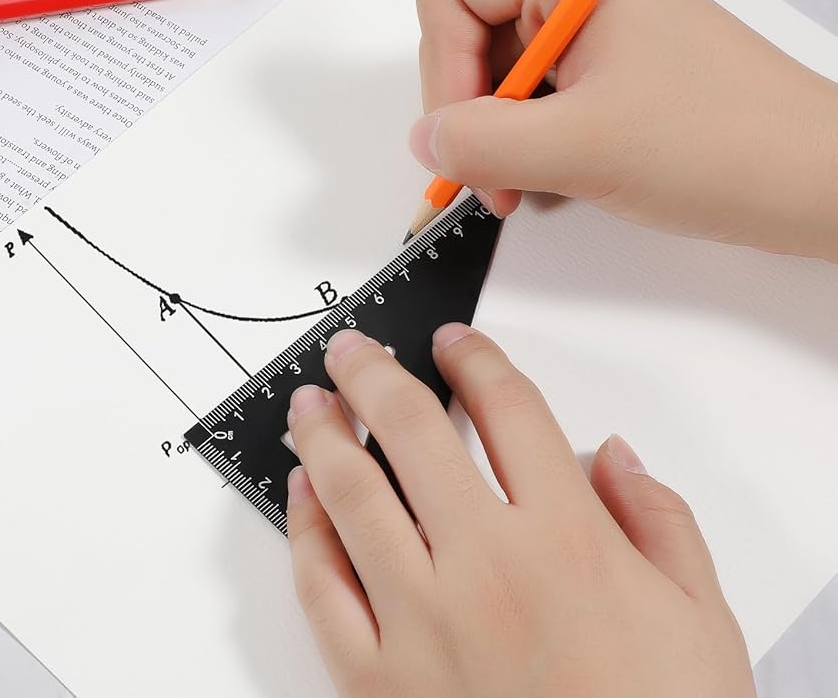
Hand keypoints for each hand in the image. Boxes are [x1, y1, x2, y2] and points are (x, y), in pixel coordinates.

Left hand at [287, 325, 754, 697]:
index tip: (454, 343)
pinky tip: (302, 495)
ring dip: (324, 435)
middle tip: (353, 351)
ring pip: (354, 495)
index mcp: (568, 540)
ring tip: (311, 404)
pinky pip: (323, 587)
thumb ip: (662, 521)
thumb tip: (612, 454)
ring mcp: (422, 622)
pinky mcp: (376, 681)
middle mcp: (486, 566)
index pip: (509, 410)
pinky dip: (306, 529)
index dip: (475, 361)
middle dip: (374, 375)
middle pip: (413, 432)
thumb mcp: (702, 622)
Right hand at [408, 0, 837, 261]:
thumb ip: (480, 143)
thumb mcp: (580, 148)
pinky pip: (536, 95)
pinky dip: (530, 141)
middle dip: (467, 109)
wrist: (817, 182)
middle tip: (494, 182)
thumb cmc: (716, 146)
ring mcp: (596, 31)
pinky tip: (556, 178)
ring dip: (497, 136)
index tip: (467, 132)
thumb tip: (423, 141)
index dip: (438, 60)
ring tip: (532, 187)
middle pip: (463, 29)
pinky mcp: (612, 70)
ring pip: (496, 71)